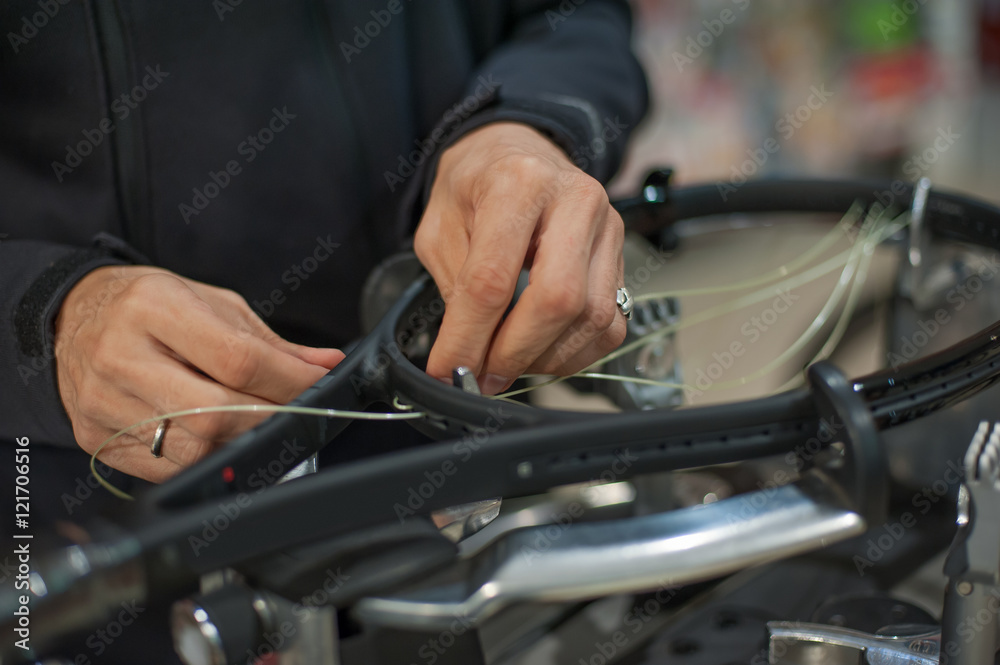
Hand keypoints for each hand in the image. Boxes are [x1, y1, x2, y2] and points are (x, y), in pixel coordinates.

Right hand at [54, 266, 343, 481]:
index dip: (289, 382)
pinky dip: (208, 461)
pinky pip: (167, 469)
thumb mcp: (212, 304)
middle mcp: (121, 356)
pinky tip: (222, 441)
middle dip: (271, 419)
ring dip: (243, 444)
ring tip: (260, 426)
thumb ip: (271, 342)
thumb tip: (327, 366)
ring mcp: (103, 403)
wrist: (71, 317)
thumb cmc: (150, 306)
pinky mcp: (95, 438)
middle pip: (216, 413)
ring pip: (194, 449)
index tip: (319, 386)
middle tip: (298, 414)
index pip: (237, 359)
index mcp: (154, 308)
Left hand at [416, 122, 626, 393]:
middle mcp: (575, 200)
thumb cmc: (474, 187)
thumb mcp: (439, 228)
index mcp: (518, 183)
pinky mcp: (622, 255)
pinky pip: (610, 324)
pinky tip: (541, 352)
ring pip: (591, 318)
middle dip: (515, 352)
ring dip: (544, 357)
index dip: (468, 337)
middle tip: (483, 375)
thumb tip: (465, 356)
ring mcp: (607, 228)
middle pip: (557, 300)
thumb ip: (455, 290)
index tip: (448, 369)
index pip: (494, 279)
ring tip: (507, 362)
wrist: (515, 152)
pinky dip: (574, 353)